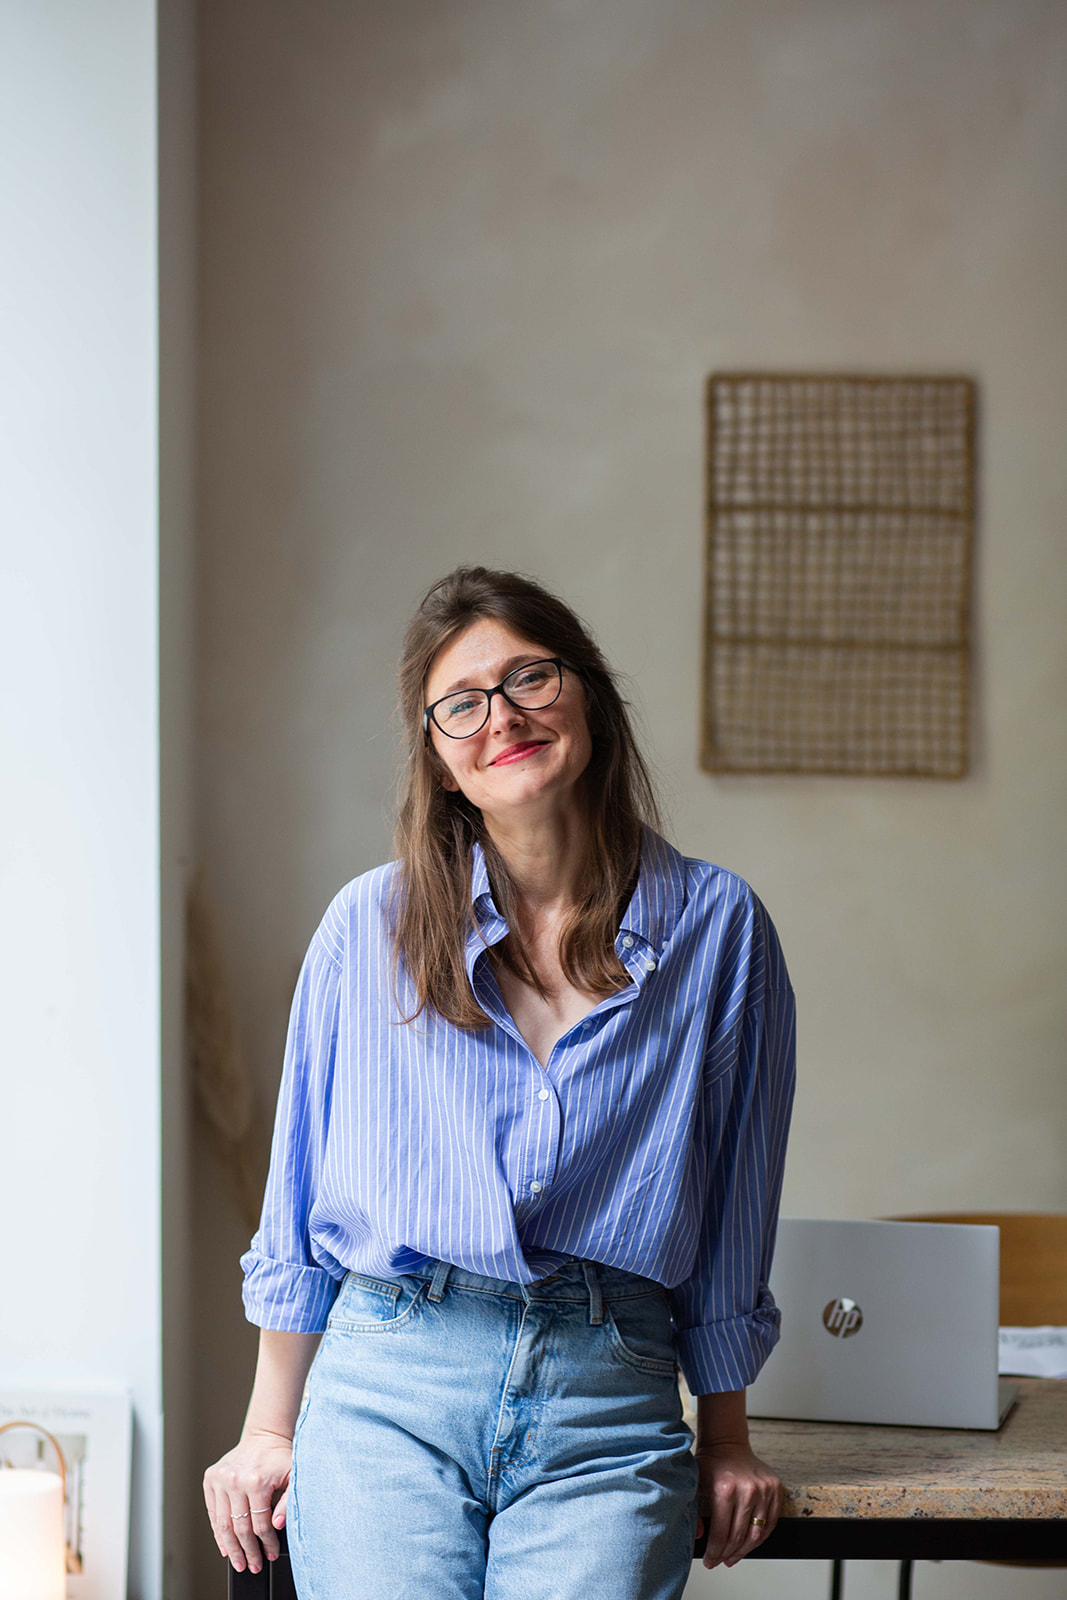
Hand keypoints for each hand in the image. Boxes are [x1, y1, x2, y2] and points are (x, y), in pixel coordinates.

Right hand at [203, 1429, 293, 1574]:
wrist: (264, 1435)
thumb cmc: (280, 1458)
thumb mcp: (293, 1478)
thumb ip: (288, 1503)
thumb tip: (276, 1526)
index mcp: (256, 1480)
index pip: (260, 1523)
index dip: (266, 1543)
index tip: (270, 1555)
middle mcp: (235, 1480)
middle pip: (240, 1527)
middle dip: (248, 1551)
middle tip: (253, 1566)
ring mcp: (220, 1479)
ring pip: (223, 1524)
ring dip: (231, 1548)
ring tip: (239, 1562)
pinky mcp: (210, 1479)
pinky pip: (213, 1513)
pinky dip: (218, 1532)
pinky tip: (225, 1546)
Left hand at [694, 1440, 782, 1568]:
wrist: (728, 1443)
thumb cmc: (711, 1464)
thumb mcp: (695, 1485)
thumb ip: (694, 1512)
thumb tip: (699, 1536)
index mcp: (725, 1489)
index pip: (721, 1533)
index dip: (715, 1553)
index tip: (710, 1561)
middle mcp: (747, 1490)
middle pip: (740, 1537)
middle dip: (728, 1554)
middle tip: (721, 1561)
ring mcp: (764, 1489)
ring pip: (757, 1534)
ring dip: (745, 1550)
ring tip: (734, 1557)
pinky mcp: (776, 1488)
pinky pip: (771, 1523)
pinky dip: (761, 1537)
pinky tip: (749, 1543)